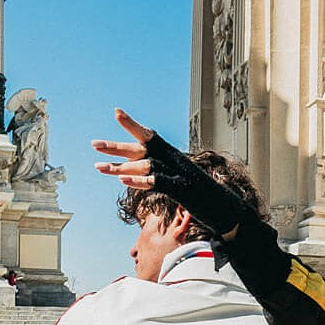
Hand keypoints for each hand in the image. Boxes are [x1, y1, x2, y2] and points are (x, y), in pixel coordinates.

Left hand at [93, 108, 257, 238]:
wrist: (230, 211)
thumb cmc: (205, 199)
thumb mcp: (180, 186)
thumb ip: (161, 177)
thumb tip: (137, 175)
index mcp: (174, 158)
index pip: (150, 137)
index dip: (133, 126)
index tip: (117, 113)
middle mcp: (176, 162)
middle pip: (142, 149)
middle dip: (117, 147)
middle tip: (94, 144)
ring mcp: (180, 175)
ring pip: (146, 165)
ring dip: (122, 167)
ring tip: (100, 168)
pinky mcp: (183, 191)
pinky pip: (158, 183)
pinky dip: (140, 182)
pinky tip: (123, 181)